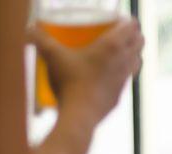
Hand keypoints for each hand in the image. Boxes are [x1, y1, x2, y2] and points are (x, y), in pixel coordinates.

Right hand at [29, 18, 143, 125]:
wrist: (80, 115)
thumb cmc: (69, 83)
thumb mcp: (52, 56)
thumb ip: (40, 39)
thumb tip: (30, 29)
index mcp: (113, 46)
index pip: (133, 26)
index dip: (128, 20)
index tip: (117, 20)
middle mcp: (125, 61)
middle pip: (140, 42)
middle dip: (133, 35)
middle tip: (118, 33)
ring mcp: (126, 79)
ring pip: (138, 61)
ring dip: (132, 54)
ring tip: (117, 52)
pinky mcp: (121, 94)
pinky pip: (128, 79)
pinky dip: (123, 72)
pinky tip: (109, 74)